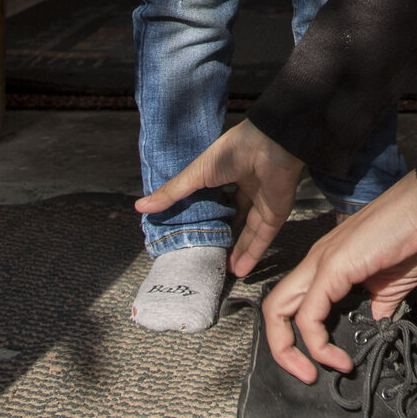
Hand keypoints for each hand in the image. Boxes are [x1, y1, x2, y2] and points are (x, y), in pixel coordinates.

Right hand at [137, 120, 304, 277]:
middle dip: (224, 237)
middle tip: (208, 255)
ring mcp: (263, 202)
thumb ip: (173, 193)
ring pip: (249, 233)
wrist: (271, 146)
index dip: (206, 216)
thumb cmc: (232, 152)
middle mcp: (248, 189)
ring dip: (237, 252)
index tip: (190, 234)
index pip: (218, 200)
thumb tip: (140, 206)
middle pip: (235, 219)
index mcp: (229, 174)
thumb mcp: (196, 174)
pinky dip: (252, 255)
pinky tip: (239, 271)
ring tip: (222, 271)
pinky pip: (262, 239)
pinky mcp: (275, 215)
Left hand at [260, 174, 416, 383]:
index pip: (293, 304)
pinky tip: (340, 358)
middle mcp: (316, 261)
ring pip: (279, 310)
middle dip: (282, 349)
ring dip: (292, 351)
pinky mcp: (333, 266)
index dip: (297, 339)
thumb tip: (375, 325)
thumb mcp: (393, 282)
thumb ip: (377, 303)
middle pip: (273, 308)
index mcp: (328, 264)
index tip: (325, 364)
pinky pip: (310, 313)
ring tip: (323, 371)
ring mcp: (321, 261)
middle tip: (308, 375)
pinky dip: (318, 343)